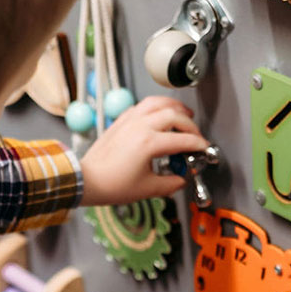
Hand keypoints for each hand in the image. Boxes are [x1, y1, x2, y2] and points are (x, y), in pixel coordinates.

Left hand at [79, 94, 209, 206]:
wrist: (87, 180)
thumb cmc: (110, 184)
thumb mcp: (147, 189)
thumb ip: (170, 184)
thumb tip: (180, 180)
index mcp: (148, 143)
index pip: (182, 139)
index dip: (198, 144)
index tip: (203, 149)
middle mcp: (139, 127)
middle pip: (174, 115)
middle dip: (190, 125)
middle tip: (196, 135)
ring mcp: (129, 121)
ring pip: (157, 102)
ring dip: (174, 106)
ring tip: (184, 114)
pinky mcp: (121, 121)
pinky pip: (142, 105)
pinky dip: (156, 105)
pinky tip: (161, 113)